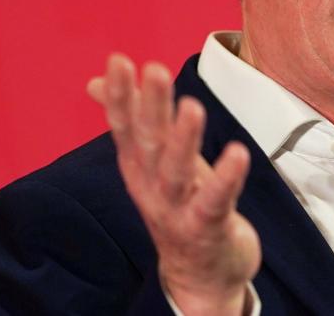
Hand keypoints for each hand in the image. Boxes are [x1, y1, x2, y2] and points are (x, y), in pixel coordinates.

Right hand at [87, 54, 260, 315]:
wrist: (197, 274)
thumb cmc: (178, 203)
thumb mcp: (151, 161)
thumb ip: (131, 117)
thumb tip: (96, 82)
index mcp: (138, 165)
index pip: (125, 126)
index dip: (121, 94)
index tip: (119, 60)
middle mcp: (151, 186)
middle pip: (148, 143)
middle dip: (151, 107)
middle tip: (154, 70)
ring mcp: (177, 209)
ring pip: (176, 172)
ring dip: (182, 140)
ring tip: (192, 107)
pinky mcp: (207, 227)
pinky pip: (215, 201)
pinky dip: (226, 178)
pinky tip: (237, 152)